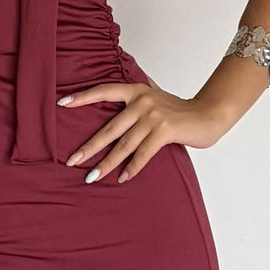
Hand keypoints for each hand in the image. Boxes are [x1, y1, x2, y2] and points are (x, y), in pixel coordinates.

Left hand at [59, 81, 223, 183]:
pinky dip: (131, 168)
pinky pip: (142, 154)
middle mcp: (142, 101)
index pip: (103, 91)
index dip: (82, 97)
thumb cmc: (179, 110)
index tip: (61, 103)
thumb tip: (115, 99)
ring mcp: (153, 116)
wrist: (208, 114)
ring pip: (123, 145)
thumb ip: (136, 97)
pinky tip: (122, 178)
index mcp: (136, 90)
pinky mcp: (164, 132)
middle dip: (89, 147)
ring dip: (107, 164)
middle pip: (109, 128)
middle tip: (71, 161)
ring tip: (91, 177)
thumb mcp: (155, 96)